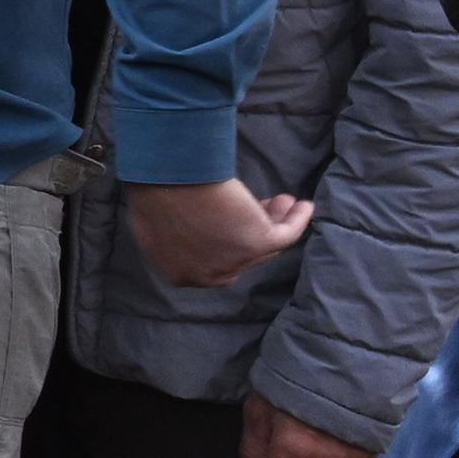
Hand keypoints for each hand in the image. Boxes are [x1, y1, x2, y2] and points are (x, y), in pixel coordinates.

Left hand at [124, 176, 313, 290]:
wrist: (165, 181)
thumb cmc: (154, 193)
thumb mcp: (156, 223)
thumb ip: (178, 236)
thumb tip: (197, 229)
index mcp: (179, 273)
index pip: (214, 264)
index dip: (229, 242)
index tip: (236, 221)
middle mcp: (208, 276)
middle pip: (242, 257)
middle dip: (254, 230)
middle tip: (264, 208)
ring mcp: (234, 261)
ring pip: (266, 244)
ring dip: (278, 221)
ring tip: (285, 203)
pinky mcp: (258, 244)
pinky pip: (287, 235)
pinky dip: (298, 221)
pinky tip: (304, 207)